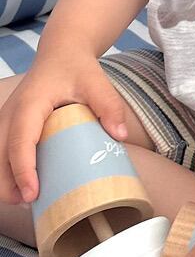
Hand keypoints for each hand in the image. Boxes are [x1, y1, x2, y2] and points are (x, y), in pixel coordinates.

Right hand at [0, 48, 129, 204]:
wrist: (61, 54)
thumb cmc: (77, 68)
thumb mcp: (97, 83)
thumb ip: (109, 106)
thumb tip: (120, 136)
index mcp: (30, 104)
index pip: (19, 140)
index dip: (23, 169)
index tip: (32, 192)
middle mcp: (10, 113)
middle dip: (8, 183)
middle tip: (30, 203)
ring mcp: (6, 120)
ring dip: (5, 180)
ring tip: (28, 200)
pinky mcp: (8, 125)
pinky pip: (0, 152)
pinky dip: (7, 170)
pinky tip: (25, 185)